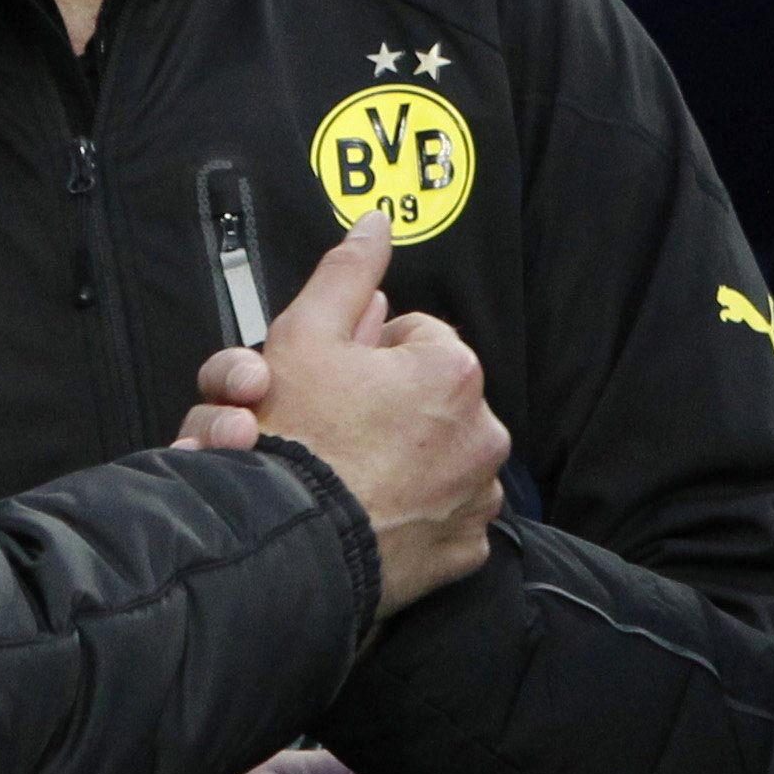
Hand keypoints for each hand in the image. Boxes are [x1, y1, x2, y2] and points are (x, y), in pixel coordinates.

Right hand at [176, 212, 508, 615]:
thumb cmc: (298, 441)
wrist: (290, 547)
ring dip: (403, 457)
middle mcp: (484, 432)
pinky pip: (443, 517)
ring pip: (438, 456)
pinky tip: (368, 510)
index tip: (335, 380)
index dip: (365, 354)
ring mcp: (477, 496)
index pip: (414, 336)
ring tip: (347, 471)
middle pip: (429, 398)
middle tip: (334, 426)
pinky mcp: (464, 550)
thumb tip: (377, 223)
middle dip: (387, 405)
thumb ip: (346, 272)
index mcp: (453, 370)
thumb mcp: (305, 335)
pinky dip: (413, 513)